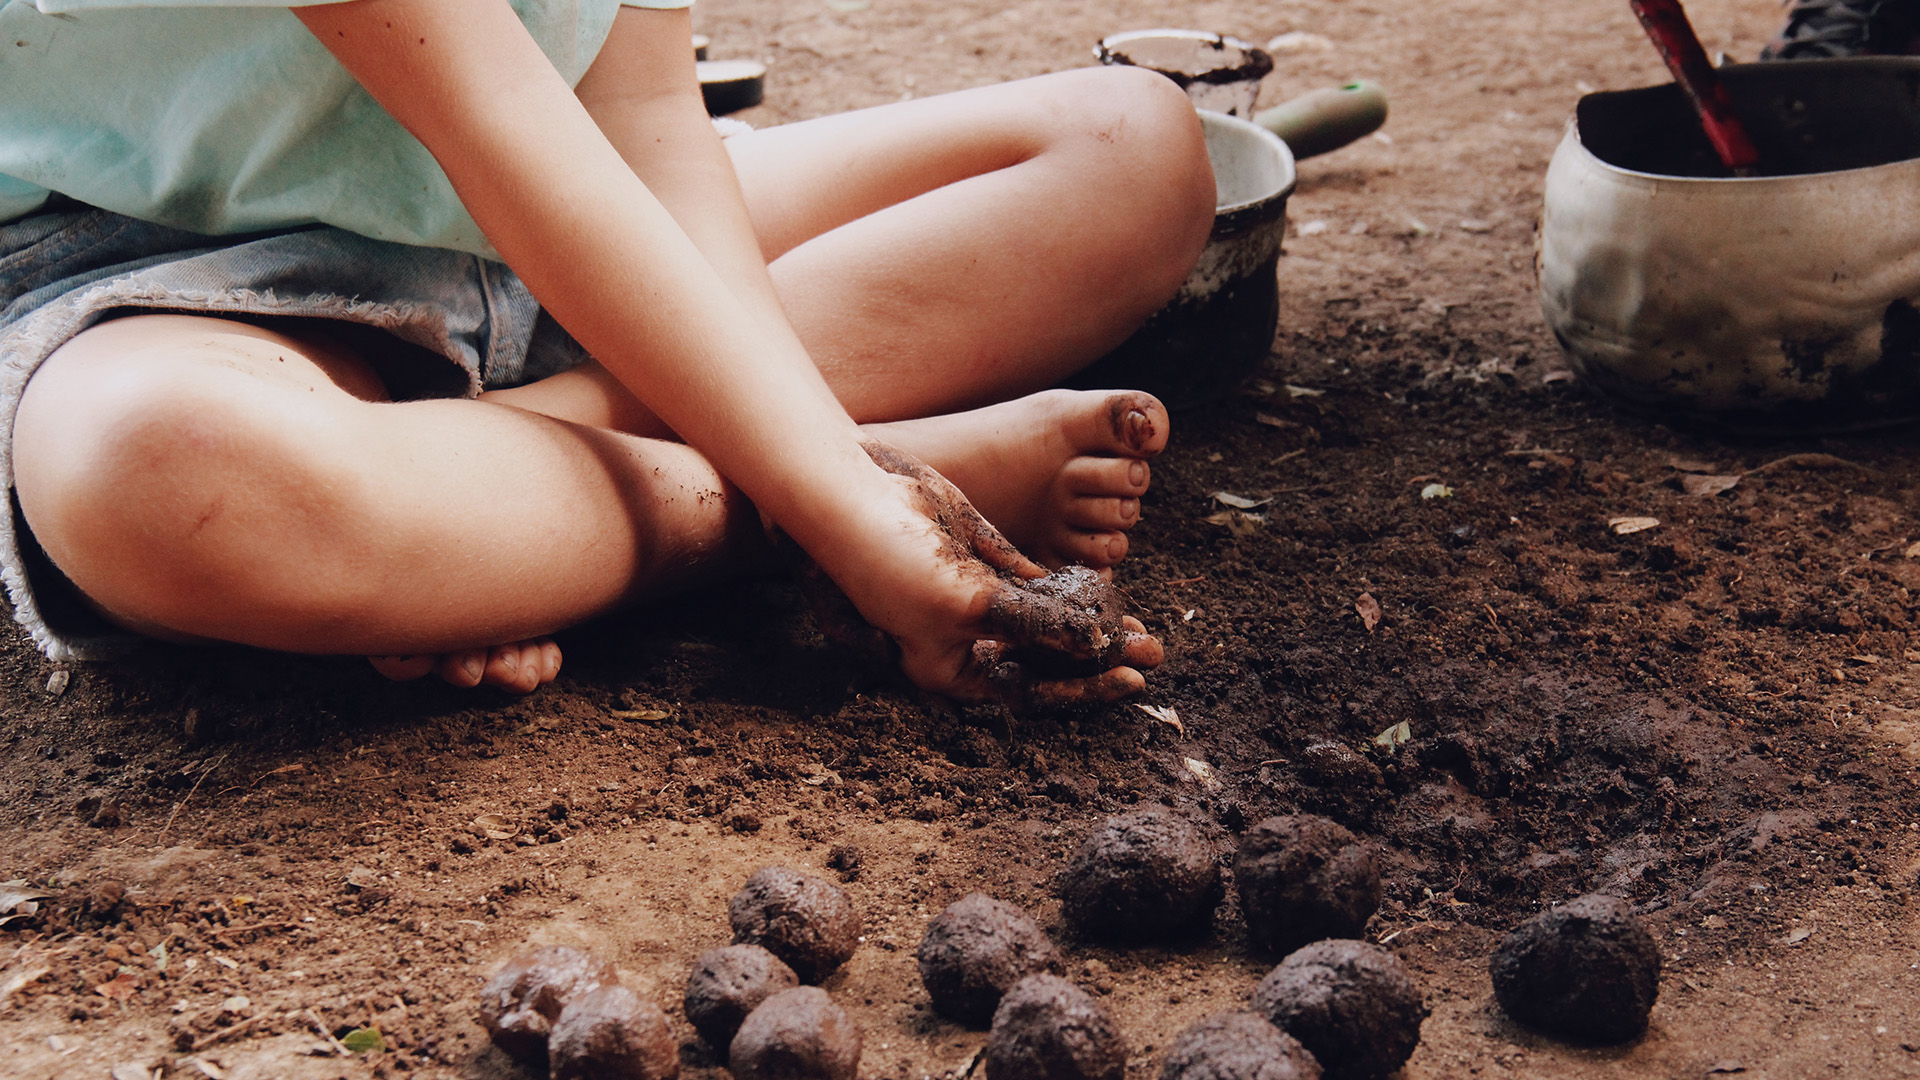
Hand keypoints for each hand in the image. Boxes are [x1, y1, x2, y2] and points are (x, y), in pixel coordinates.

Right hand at [792, 441, 1161, 705]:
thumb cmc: (891, 561)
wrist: (853, 493)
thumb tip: (1095, 646)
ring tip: (1143, 629)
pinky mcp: (984, 560)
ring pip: (1047, 621)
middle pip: (1043, 660)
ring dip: (1093, 625)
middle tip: (1153, 654)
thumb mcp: (967, 603)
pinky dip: (1072, 590)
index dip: (1082, 690)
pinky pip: (1038, 584)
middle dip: (1097, 659)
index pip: (1026, 692)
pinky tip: (1109, 593)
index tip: (1131, 678)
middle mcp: (964, 640)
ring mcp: (977, 600)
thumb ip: (1034, 624)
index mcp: (947, 667)